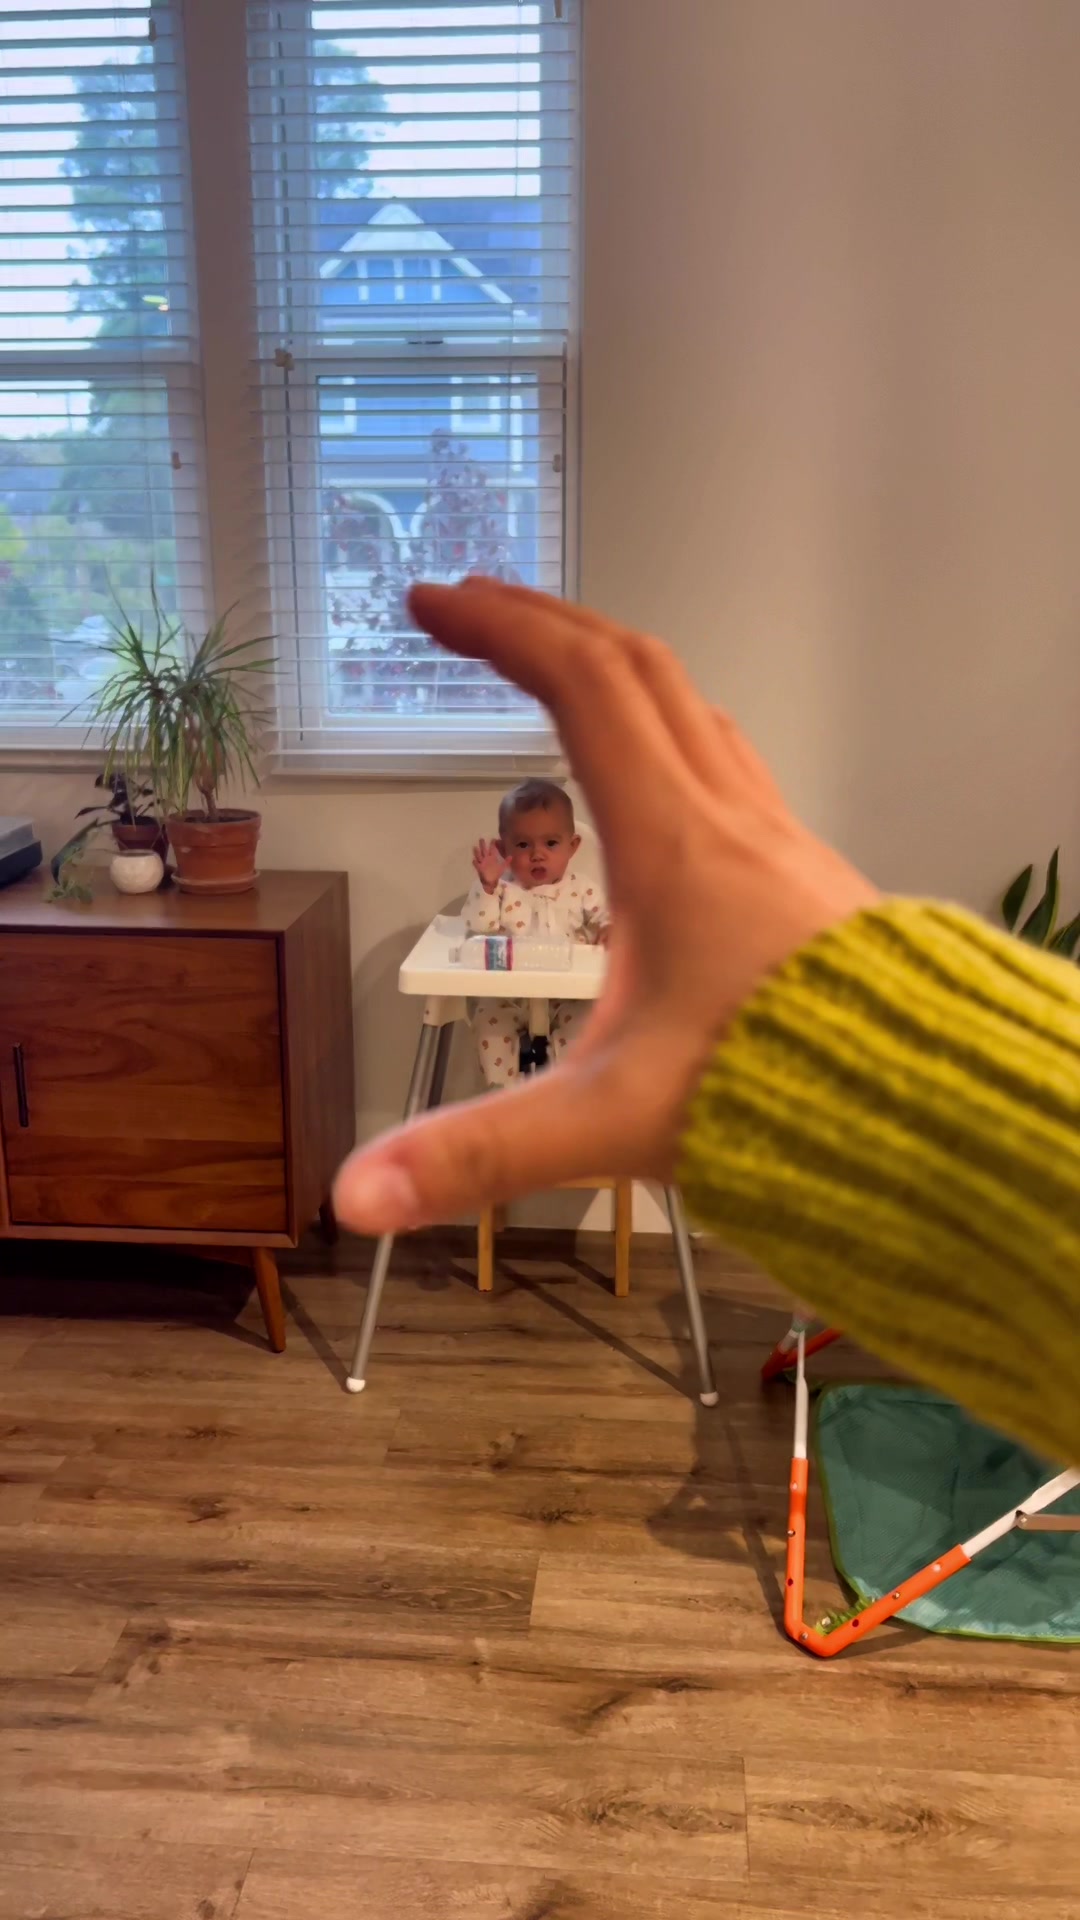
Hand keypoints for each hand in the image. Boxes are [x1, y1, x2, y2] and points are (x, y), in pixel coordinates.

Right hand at [334, 580, 876, 1234]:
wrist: (933, 1107)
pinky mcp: (802, 871)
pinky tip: (661, 772)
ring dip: (613, 664)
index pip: (579, 688)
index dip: (499, 631)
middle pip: (636, 668)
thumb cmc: (787, 1097)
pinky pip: (730, 757)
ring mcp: (775, 837)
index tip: (433, 602)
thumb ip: (480, 1153)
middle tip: (473, 606)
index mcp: (670, 845)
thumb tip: (358, 1194)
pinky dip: (671, 724)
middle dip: (545, 621)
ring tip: (554, 663)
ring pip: (693, 705)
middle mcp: (727, 818)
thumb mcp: (609, 1123)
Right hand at [472, 838, 504, 893]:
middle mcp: (486, 859)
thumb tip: (511, 856)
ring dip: (477, 852)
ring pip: (479, 856)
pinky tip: (474, 860)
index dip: (492, 845)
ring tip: (475, 848)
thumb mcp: (502, 867)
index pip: (492, 849)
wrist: (491, 881)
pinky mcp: (479, 868)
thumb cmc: (496, 874)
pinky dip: (475, 863)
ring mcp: (482, 863)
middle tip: (481, 839)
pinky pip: (477, 865)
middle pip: (484, 850)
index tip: (493, 839)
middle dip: (483, 845)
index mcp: (492, 858)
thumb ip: (506, 861)